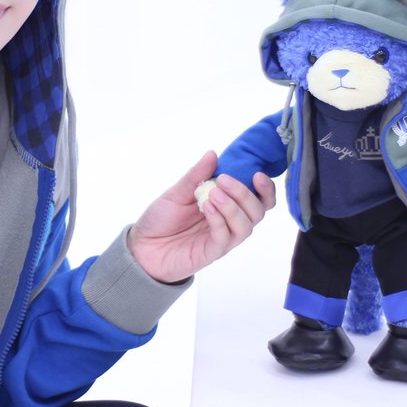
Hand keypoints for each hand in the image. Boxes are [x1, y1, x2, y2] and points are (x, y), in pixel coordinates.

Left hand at [128, 152, 274, 283]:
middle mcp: (229, 223)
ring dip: (233, 207)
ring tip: (213, 194)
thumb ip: (196, 176)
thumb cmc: (161, 219)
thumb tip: (212, 154)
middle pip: (257, 212)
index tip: (257, 174)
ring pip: (245, 226)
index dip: (265, 188)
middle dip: (245, 193)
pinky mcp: (210, 253)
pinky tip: (206, 207)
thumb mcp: (177, 192)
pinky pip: (224, 238)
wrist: (141, 246)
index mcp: (226, 206)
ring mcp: (221, 239)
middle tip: (224, 180)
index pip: (258, 199)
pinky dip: (219, 220)